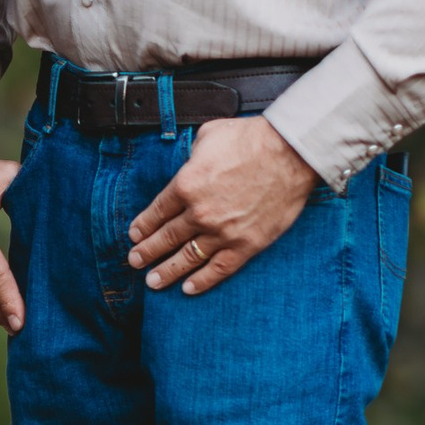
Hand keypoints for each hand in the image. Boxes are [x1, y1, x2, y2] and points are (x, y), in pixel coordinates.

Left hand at [127, 116, 317, 294]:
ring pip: (188, 258)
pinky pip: (220, 268)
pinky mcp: (247, 245)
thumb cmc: (251, 140)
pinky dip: (203, 281)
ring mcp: (223, 232)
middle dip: (147, 252)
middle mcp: (199, 213)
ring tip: (153, 281)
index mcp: (185, 184)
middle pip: (166, 238)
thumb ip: (193, 155)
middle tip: (135, 261)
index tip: (134, 236)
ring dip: (167, 271)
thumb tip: (192, 162)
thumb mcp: (208, 136)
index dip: (143, 226)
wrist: (290, 154)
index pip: (157, 212)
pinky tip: (189, 288)